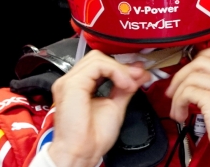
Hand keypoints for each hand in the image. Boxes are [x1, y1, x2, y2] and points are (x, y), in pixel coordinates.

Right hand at [48, 50, 151, 166]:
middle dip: (121, 66)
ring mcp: (70, 81)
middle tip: (137, 77)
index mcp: (80, 86)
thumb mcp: (115, 106)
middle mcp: (72, 81)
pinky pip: (97, 65)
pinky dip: (115, 72)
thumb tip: (138, 74)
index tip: (139, 73)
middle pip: (98, 57)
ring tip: (130, 84)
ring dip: (119, 69)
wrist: (82, 152)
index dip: (120, 66)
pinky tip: (123, 84)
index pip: (100, 64)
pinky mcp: (72, 84)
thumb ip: (125, 88)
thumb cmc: (92, 138)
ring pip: (98, 58)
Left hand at [165, 45, 209, 166]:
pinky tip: (180, 115)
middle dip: (182, 74)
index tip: (190, 69)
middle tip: (174, 89)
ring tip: (177, 108)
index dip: (201, 56)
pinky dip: (177, 103)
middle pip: (202, 61)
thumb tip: (199, 78)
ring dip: (177, 93)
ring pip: (191, 76)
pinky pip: (187, 92)